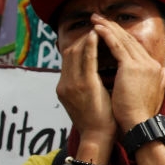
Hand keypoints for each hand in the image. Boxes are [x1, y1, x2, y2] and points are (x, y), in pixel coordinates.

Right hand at [55, 28, 116, 145]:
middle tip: (96, 27)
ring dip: (87, 38)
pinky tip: (98, 35)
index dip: (80, 45)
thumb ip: (88, 87)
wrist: (98, 137)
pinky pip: (87, 59)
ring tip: (99, 28)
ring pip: (76, 52)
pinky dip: (91, 45)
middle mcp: (65, 83)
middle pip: (70, 52)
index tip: (92, 36)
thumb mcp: (87, 101)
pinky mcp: (85, 84)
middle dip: (82, 38)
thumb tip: (96, 78)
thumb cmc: (99, 122)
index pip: (69, 59)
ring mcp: (73, 83)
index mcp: (65, 87)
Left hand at [92, 15, 164, 130]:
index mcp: (155, 68)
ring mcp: (141, 64)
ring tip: (95, 19)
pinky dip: (106, 36)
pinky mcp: (130, 67)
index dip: (122, 36)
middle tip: (99, 18)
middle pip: (129, 39)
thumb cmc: (142, 113)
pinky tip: (97, 28)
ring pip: (122, 40)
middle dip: (113, 27)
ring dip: (108, 27)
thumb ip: (160, 79)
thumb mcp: (154, 92)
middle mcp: (150, 63)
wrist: (140, 124)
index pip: (136, 46)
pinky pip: (116, 46)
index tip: (110, 28)